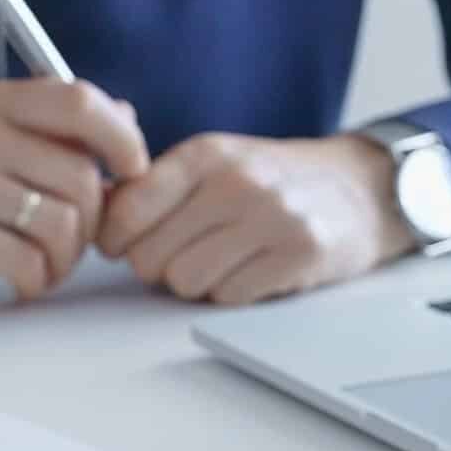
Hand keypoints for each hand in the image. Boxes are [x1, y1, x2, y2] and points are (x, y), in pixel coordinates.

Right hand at [0, 79, 149, 299]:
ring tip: (48, 267)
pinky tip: (24, 283)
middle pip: (81, 178)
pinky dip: (39, 282)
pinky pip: (28, 262)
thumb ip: (49, 125)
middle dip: (93, 223)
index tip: (133, 171)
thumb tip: (128, 120)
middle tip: (75, 244)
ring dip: (67, 259)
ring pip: (61, 225)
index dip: (122, 138)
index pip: (78, 102)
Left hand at [99, 133, 415, 304]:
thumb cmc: (274, 178)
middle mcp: (236, 182)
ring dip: (196, 281)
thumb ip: (153, 181)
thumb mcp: (215, 159)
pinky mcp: (297, 255)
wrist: (360, 188)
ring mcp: (270, 218)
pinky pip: (229, 297)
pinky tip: (252, 268)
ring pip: (185, 282)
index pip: (127, 209)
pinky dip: (233, 292)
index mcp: (205, 154)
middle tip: (183, 252)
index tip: (124, 242)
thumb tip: (90, 204)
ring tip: (222, 258)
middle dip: (157, 264)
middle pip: (149, 256)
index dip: (115, 237)